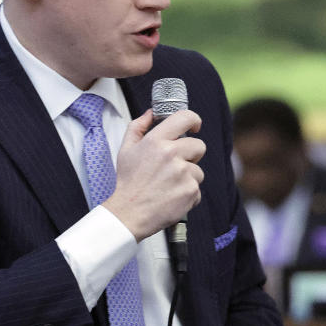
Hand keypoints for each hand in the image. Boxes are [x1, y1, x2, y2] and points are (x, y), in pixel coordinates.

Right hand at [103, 109, 205, 240]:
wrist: (129, 213)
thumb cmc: (128, 182)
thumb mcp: (126, 149)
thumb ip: (138, 127)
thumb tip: (151, 113)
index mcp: (156, 141)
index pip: (185, 118)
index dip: (194, 120)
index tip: (194, 127)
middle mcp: (171, 154)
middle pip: (199, 146)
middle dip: (191, 155)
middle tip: (175, 165)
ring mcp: (183, 173)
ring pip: (198, 170)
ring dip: (188, 177)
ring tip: (168, 185)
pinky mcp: (191, 191)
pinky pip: (197, 188)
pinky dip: (187, 193)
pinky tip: (171, 196)